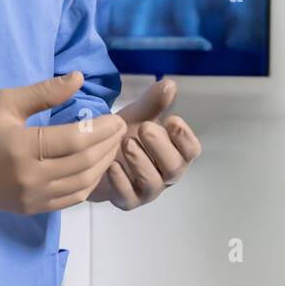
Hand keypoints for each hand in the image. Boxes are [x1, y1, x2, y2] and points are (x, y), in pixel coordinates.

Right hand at [0, 71, 125, 214]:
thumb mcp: (6, 100)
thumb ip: (45, 91)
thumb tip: (79, 77)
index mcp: (21, 148)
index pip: (75, 141)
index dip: (102, 130)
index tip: (116, 117)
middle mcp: (28, 178)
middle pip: (83, 164)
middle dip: (108, 145)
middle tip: (120, 128)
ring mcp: (30, 198)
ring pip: (81, 185)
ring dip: (102, 165)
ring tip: (112, 146)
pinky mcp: (29, 209)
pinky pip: (70, 200)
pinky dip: (88, 184)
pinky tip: (95, 167)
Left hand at [87, 79, 201, 210]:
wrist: (93, 153)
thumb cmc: (123, 134)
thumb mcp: (137, 115)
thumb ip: (153, 103)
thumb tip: (170, 85)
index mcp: (174, 152)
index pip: (191, 151)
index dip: (185, 137)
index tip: (172, 120)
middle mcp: (164, 174)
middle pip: (174, 168)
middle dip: (160, 147)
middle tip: (144, 127)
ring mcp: (146, 190)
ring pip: (153, 184)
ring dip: (140, 162)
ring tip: (125, 142)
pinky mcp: (126, 201)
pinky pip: (128, 197)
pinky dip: (121, 180)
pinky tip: (111, 164)